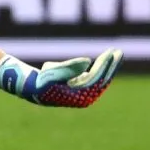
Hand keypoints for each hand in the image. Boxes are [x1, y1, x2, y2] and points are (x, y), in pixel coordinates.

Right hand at [0, 49, 122, 107]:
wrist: (31, 89)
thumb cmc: (40, 81)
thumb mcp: (52, 72)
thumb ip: (70, 67)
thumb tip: (88, 61)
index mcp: (77, 96)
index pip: (95, 80)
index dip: (104, 66)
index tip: (111, 53)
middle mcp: (83, 97)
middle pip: (101, 80)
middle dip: (110, 66)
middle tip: (118, 51)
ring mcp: (83, 93)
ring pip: (100, 79)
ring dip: (108, 66)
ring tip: (115, 53)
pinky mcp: (80, 88)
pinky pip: (95, 78)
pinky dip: (101, 69)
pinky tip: (106, 61)